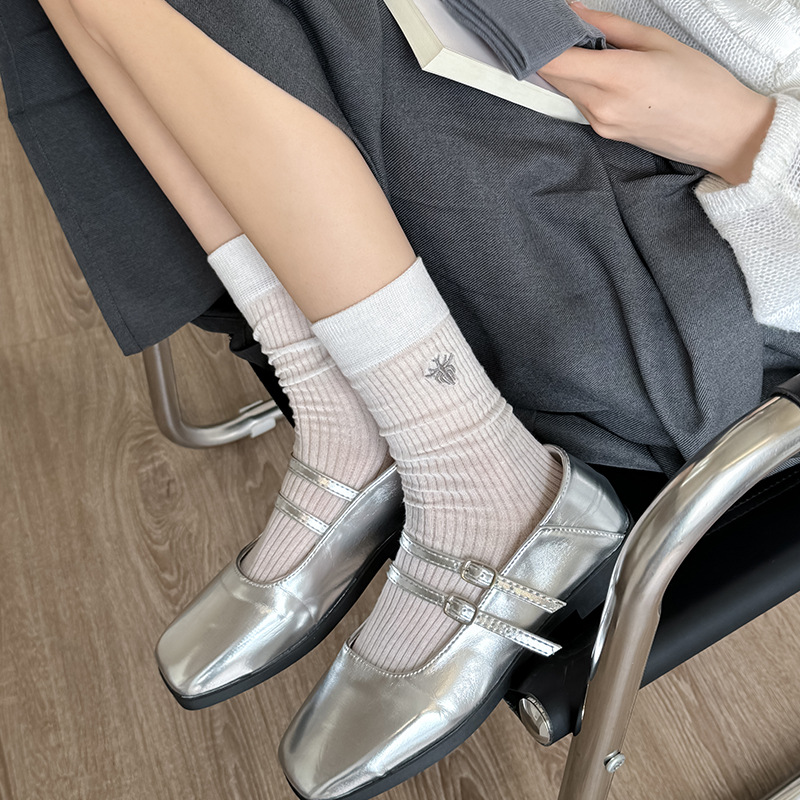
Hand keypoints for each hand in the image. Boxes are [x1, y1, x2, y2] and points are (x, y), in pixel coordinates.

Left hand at [537, 3, 775, 184]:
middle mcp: (601, 106)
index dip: (541, 41)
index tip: (541, 25)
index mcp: (616, 77)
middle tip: (563, 29)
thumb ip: (609, 26)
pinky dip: (583, 84)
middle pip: (553, 76)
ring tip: (591, 48)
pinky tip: (603, 73)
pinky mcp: (604, 134)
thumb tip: (574, 11)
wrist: (722, 134)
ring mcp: (600, 124)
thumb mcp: (658, 42)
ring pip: (566, 89)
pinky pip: (581, 104)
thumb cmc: (701, 85)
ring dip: (568, 68)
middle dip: (552, 51)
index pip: (554, 60)